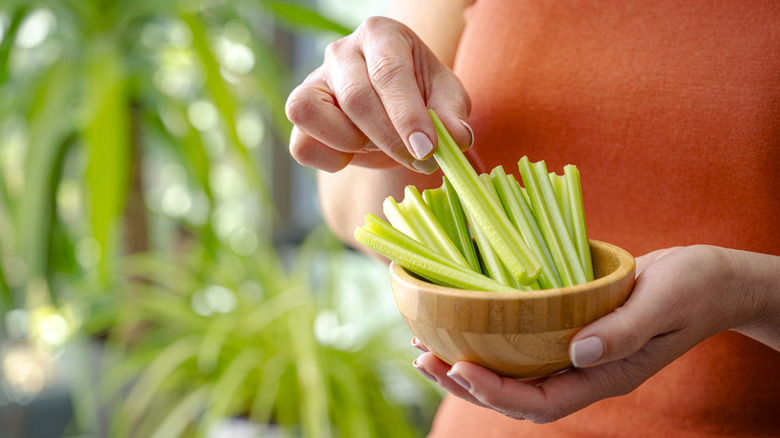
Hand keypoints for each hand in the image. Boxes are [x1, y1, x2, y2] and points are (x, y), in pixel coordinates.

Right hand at [285, 17, 471, 172]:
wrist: (395, 111)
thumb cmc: (421, 96)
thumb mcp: (446, 98)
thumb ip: (452, 115)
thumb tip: (455, 138)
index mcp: (380, 35)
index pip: (388, 72)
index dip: (408, 116)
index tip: (427, 149)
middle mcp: (341, 52)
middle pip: (355, 98)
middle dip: (389, 138)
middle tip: (419, 159)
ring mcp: (313, 81)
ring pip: (311, 114)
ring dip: (351, 143)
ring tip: (379, 145)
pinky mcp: (301, 114)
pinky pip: (301, 144)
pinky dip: (330, 160)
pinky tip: (355, 154)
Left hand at [412, 245, 779, 422]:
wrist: (710, 279)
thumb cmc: (693, 287)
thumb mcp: (663, 301)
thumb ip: (624, 330)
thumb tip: (577, 353)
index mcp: (607, 375)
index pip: (542, 402)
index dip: (498, 392)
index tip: (460, 368)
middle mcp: (586, 372)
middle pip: (517, 397)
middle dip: (468, 383)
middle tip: (424, 361)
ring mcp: (578, 355)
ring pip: (515, 375)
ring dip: (470, 365)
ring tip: (428, 349)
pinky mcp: (572, 333)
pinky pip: (525, 350)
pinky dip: (491, 342)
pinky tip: (465, 325)